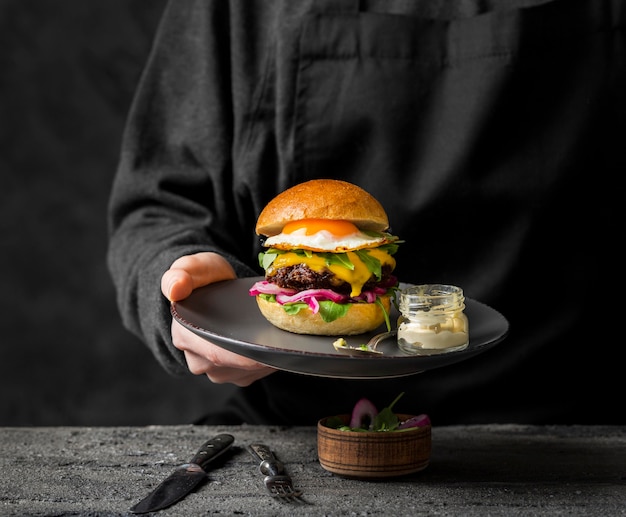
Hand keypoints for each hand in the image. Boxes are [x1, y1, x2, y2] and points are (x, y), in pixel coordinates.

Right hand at [161, 252, 275, 385]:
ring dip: (270, 356)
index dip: (245, 353)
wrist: (215, 290)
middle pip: (238, 365)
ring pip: (251, 370)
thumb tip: (176, 288)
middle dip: (264, 352)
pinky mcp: (238, 376)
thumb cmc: (204, 278)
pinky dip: (272, 359)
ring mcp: (219, 372)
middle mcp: (200, 361)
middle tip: (287, 333)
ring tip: (281, 334)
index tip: (270, 346)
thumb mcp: (193, 267)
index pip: (217, 354)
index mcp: (185, 338)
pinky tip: (277, 342)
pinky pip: (259, 372)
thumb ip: (181, 274)